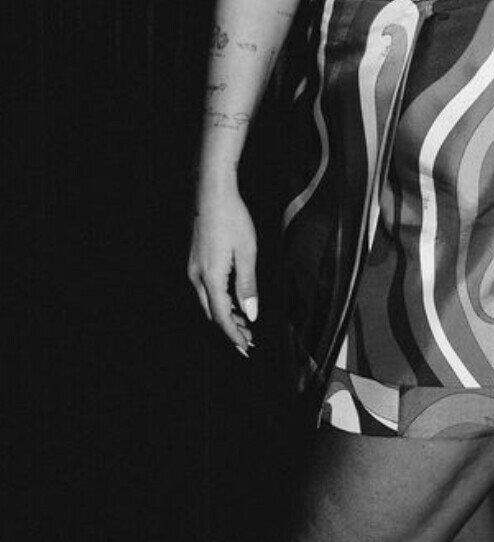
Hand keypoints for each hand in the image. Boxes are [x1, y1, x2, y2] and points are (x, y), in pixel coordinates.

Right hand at [187, 182, 257, 356]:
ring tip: (244, 324)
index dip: (233, 335)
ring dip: (225, 315)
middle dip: (230, 329)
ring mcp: (193, 267)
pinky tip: (232, 301)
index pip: (221, 316)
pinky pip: (206, 289)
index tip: (245, 348)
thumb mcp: (247, 252)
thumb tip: (251, 314)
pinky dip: (219, 301)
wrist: (212, 193)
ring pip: (208, 302)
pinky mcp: (195, 260)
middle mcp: (197, 276)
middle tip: (248, 341)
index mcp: (210, 277)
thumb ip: (248, 285)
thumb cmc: (232, 218)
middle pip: (212, 313)